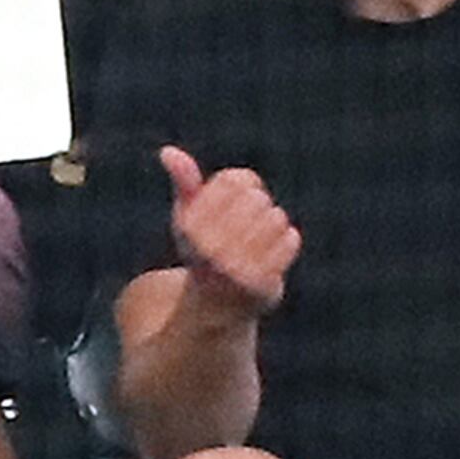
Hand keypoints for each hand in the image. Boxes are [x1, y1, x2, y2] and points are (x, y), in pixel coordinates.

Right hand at [160, 145, 295, 316]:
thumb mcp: (188, 215)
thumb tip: (169, 152)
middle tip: (247, 225)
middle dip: (257, 208)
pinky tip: (272, 253)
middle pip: (257, 198)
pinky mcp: (261, 283)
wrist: (214, 306)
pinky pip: (291, 240)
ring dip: (272, 226)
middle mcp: (209, 248)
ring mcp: (235, 268)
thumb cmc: (203, 251)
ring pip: (275, 218)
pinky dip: (286, 243)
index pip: (236, 179)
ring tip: (259, 240)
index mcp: (189, 225)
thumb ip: (183, 182)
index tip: (236, 199)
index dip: (244, 185)